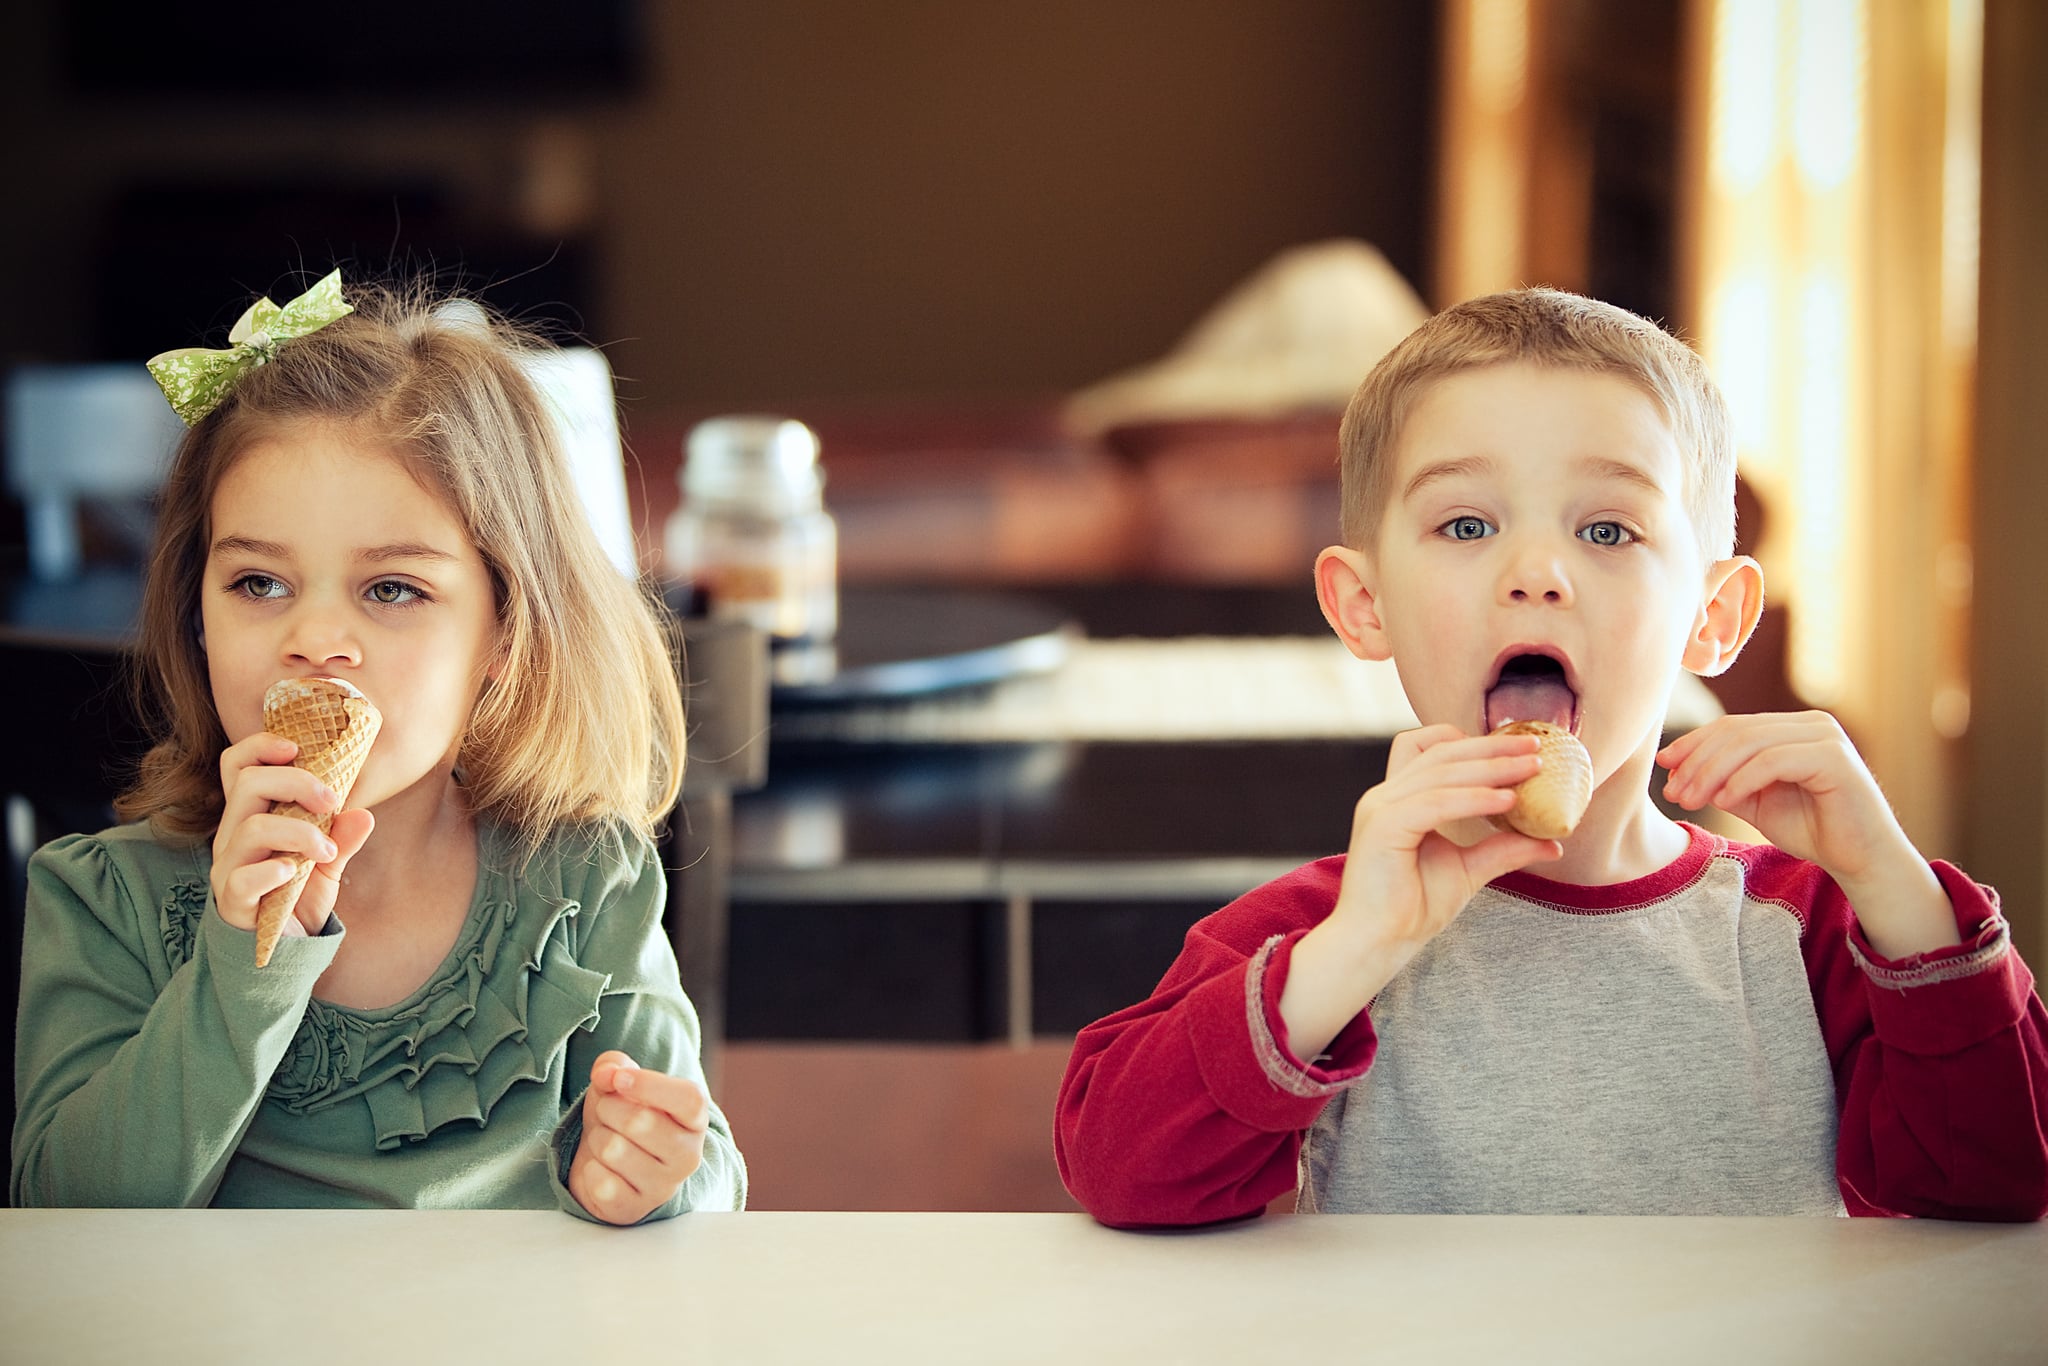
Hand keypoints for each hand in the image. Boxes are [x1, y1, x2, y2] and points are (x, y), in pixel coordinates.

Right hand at [210, 732, 375, 938]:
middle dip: (296, 782)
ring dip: (299, 831)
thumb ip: (342, 838)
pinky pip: (242, 877)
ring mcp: (228, 868)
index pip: (239, 766)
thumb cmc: (298, 898)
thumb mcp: (328, 864)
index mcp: (252, 817)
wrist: (289, 952)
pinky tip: (293, 872)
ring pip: (250, 827)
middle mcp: (233, 836)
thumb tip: (363, 815)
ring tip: (327, 851)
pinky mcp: (233, 901)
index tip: (298, 748)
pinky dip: (271, 869)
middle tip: (332, 800)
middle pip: (248, 784)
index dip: (260, 746)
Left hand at [569, 1051, 709, 1224]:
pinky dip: (590, 1170)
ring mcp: (663, 1187)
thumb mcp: (620, 1084)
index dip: (650, 1085)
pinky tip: (601, 1170)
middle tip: (607, 1112)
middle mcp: (688, 1156)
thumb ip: (614, 1066)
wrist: (608, 1166)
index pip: (689, 1099)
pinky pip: (601, 1183)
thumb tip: (608, 1073)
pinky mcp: (635, 1210)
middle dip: (609, 1109)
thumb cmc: (621, 1119)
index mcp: (694, 1119)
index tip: (619, 1079)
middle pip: (642, 1122)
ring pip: (615, 1150)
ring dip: (597, 1140)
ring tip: (605, 1142)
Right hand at [1280, 725, 1560, 1061]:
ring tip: (1532, 768)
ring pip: (1443, 772)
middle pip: (1442, 752)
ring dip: (1492, 767)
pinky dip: (1475, 798)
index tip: (1521, 745)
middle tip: (1536, 746)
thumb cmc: (1412, 909)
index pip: (1433, 751)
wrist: (1380, 943)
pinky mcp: (1383, 826)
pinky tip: (1508, 799)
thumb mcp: (1468, 870)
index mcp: (1399, 800)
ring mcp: (1381, 807)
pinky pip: (1437, 803)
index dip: (1476, 742)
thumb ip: (1502, 848)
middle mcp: (1386, 796)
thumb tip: (1552, 843)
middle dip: (1493, 746)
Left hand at [1657, 711, 1957, 955]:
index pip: (1732, 726)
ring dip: (1712, 772)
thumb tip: (1675, 767)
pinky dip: (1742, 780)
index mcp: (1792, 727)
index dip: (1693, 744)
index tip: (1665, 767)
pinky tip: (1722, 801)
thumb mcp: (1757, 801)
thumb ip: (1724, 780)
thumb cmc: (1813, 830)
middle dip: (1697, 761)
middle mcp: (1811, 724)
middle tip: (1674, 791)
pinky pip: (1774, 761)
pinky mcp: (1834, 758)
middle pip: (1736, 732)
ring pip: (1750, 743)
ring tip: (1691, 798)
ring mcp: (1825, 737)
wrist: (1860, 860)